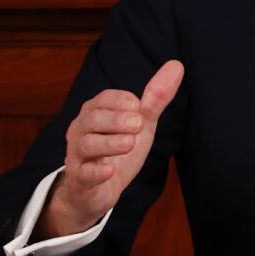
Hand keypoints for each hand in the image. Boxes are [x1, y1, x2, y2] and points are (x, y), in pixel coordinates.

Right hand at [37, 61, 184, 238]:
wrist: (98, 190)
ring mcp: (78, 154)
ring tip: (130, 142)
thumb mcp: (141, 123)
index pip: (105, 98)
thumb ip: (156, 97)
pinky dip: (96, 172)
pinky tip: (109, 170)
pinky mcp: (80, 179)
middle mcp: (82, 129)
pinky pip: (84, 174)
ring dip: (109, 142)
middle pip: (94, 118)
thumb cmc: (118, 150)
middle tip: (139, 124)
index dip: (123, 101)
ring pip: (88, 144)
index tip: (139, 107)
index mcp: (95, 111)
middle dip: (116, 119)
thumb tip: (176, 65)